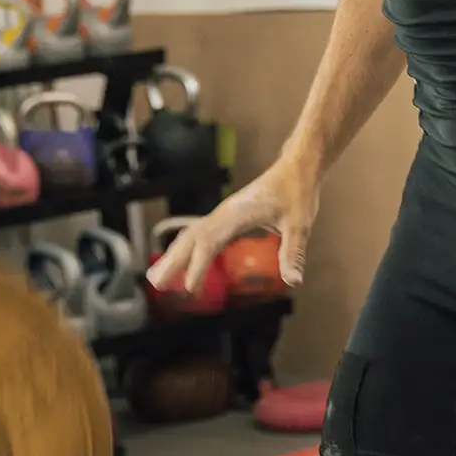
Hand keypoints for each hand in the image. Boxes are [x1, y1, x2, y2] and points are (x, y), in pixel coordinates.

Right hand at [148, 151, 319, 294]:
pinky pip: (201, 235)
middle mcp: (225, 213)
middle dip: (173, 261)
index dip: (198, 264)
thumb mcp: (300, 225)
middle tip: (155, 285)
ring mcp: (223, 215)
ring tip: (156, 278)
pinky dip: (187, 250)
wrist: (295, 168)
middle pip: (191, 239)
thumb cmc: (297, 193)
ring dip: (174, 256)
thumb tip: (294, 281)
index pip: (210, 241)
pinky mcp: (227, 217)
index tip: (190, 287)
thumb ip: (293, 253)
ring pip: (191, 236)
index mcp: (237, 214)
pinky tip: (180, 262)